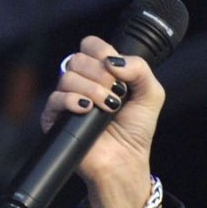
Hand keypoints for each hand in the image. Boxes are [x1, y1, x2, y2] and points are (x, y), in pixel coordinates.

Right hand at [40, 35, 167, 207]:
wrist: (125, 162)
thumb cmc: (135, 131)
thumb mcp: (151, 95)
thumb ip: (140, 69)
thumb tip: (113, 61)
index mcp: (100, 73)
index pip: (91, 45)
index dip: (102, 51)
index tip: (116, 71)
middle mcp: (81, 83)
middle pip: (78, 58)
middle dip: (100, 75)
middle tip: (115, 95)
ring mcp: (67, 99)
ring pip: (67, 76)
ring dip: (92, 90)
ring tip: (107, 107)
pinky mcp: (55, 118)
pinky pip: (55, 98)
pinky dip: (72, 100)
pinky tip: (87, 109)